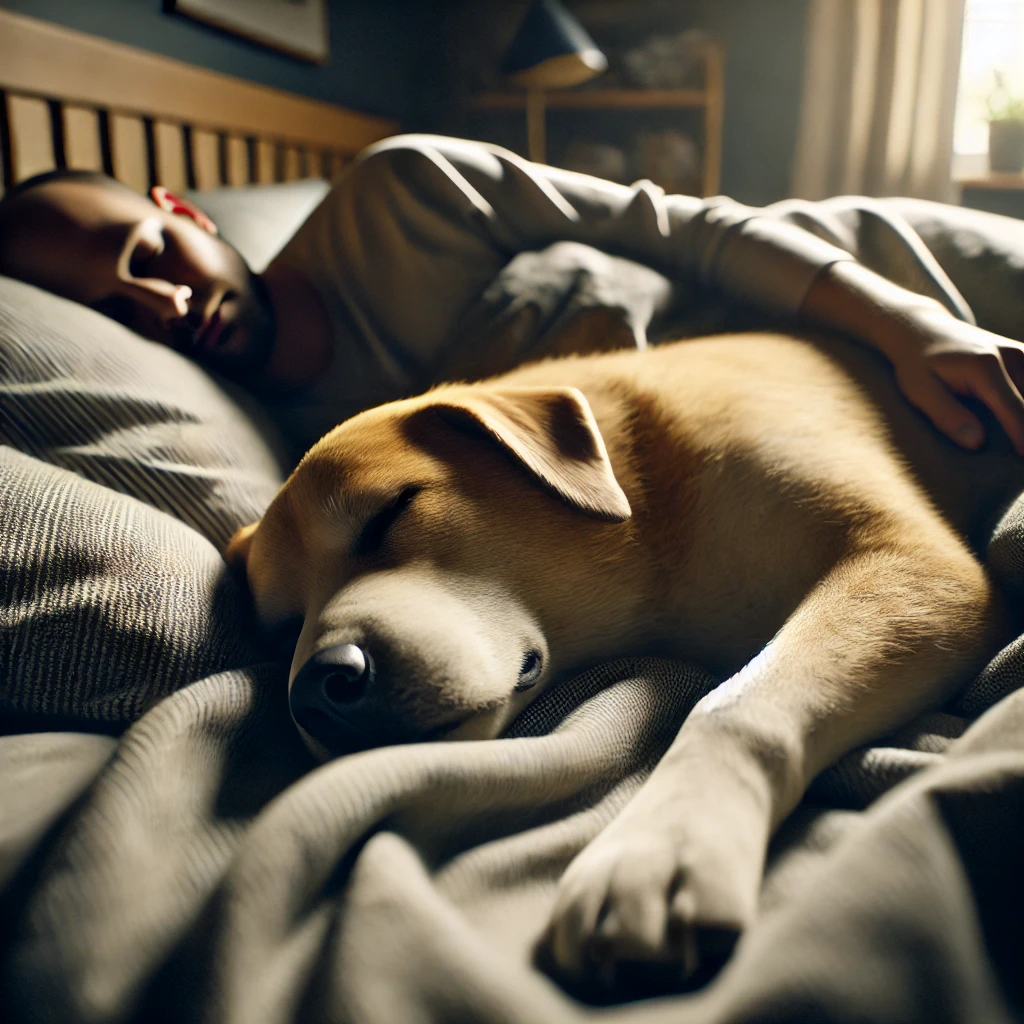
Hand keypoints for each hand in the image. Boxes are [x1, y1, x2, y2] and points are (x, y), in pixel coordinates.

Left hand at [890, 308, 1023, 453]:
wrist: (924, 330)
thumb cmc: (917, 364)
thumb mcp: (919, 391)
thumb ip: (946, 416)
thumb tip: (976, 444)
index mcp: (985, 367)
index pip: (1013, 409)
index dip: (1023, 436)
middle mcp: (1011, 356)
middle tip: (1016, 456)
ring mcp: (1022, 353)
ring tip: (1016, 445)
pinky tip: (1017, 420)